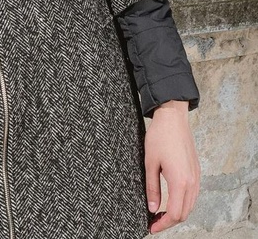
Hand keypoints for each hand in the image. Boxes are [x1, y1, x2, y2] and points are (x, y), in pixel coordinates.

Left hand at [144, 100, 200, 232]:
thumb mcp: (150, 163)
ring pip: (190, 205)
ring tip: (161, 213)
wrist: (173, 118)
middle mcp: (192, 182)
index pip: (175, 214)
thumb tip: (153, 208)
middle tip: (154, 222)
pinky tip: (172, 200)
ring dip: (177, 213)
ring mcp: (196, 177)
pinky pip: (193, 194)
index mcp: (180, 182)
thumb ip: (152, 188)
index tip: (152, 227)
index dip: (163, 224)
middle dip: (170, 221)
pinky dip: (183, 202)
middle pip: (185, 213)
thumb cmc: (159, 137)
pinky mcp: (197, 171)